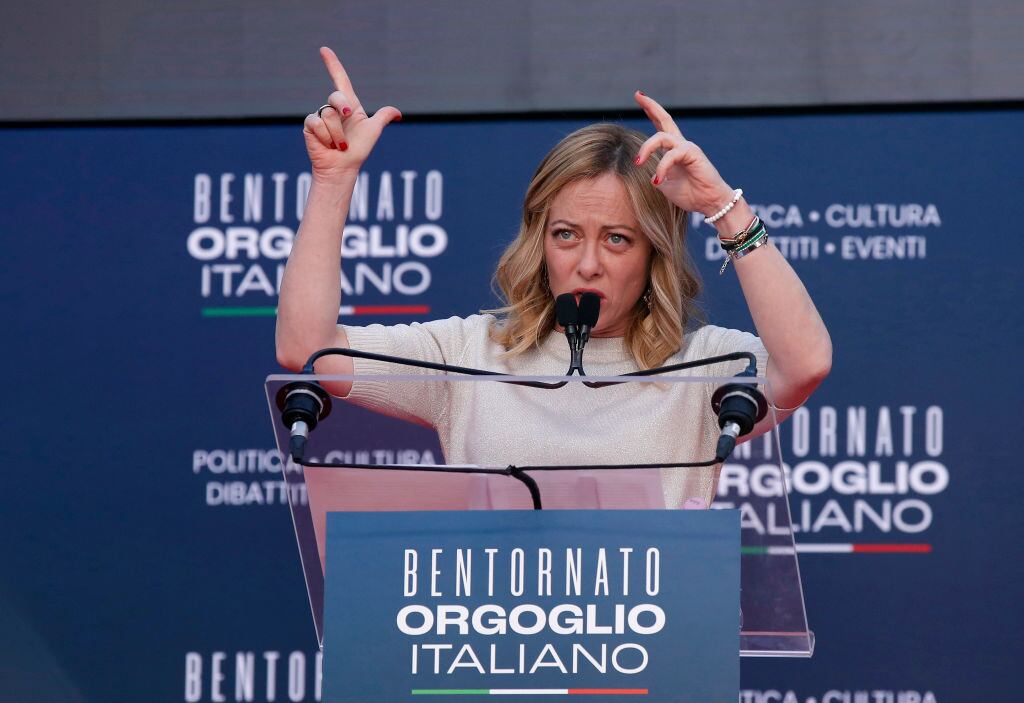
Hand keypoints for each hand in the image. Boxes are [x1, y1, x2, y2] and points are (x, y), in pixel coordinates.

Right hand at [302, 47, 401, 184]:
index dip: (333, 65)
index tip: (324, 50)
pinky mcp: (309, 126)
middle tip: (347, 120)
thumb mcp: (373, 131)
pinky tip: (327, 145)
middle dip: (343, 108)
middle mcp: (334, 109)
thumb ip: (383, 117)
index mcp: (349, 106)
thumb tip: (398, 114)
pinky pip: (316, 123)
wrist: (343, 167)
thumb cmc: (358, 150)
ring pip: (328, 114)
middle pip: (336, 96)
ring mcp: (320, 116)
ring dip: (337, 134)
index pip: (340, 80)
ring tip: (339, 145)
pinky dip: (326, 137)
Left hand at [633, 91, 733, 216]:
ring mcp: (687, 147)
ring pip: (661, 137)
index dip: (650, 113)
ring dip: (646, 148)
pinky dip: (662, 167)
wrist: (710, 203)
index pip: (660, 127)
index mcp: (672, 151)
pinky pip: (671, 155)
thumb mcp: (665, 185)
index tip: (639, 97)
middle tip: (638, 95)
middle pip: (664, 119)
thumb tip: (649, 174)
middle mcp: (680, 145)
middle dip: (651, 106)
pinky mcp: (693, 153)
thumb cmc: (690, 194)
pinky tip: (658, 180)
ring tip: (637, 163)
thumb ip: (656, 175)